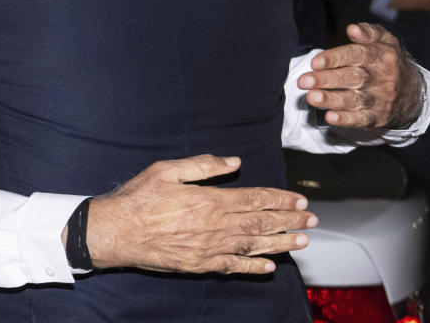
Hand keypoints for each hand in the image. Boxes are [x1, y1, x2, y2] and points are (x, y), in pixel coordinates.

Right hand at [83, 155, 315, 274]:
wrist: (118, 232)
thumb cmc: (139, 199)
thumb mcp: (168, 170)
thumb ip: (203, 166)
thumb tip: (233, 162)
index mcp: (210, 200)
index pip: (255, 199)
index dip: (279, 199)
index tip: (299, 200)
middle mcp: (216, 226)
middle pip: (261, 224)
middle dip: (289, 220)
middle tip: (311, 219)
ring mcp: (210, 248)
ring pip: (254, 246)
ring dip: (281, 243)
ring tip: (302, 241)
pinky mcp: (200, 265)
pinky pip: (234, 267)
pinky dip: (253, 267)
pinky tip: (269, 267)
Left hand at [298, 23, 420, 129]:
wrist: (414, 94)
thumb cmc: (389, 62)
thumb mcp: (386, 41)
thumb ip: (369, 32)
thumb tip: (352, 29)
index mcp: (382, 56)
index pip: (358, 55)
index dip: (335, 58)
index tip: (315, 62)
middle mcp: (383, 78)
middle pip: (353, 78)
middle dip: (327, 80)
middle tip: (304, 81)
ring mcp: (381, 99)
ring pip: (355, 100)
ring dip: (332, 100)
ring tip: (312, 97)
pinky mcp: (378, 118)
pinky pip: (361, 120)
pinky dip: (345, 120)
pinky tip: (330, 117)